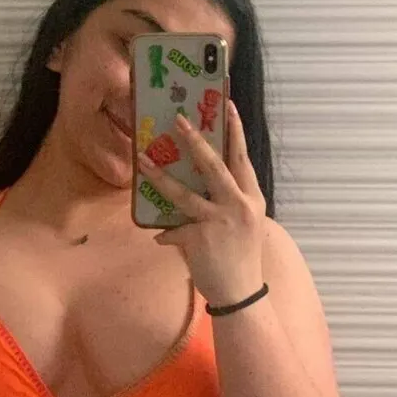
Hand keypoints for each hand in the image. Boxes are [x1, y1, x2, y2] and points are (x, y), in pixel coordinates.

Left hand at [137, 99, 266, 307]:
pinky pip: (174, 229)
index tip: (227, 104)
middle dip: (195, 140)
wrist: (240, 292)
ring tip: (144, 161)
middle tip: (179, 119)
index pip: (242, 158)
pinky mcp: (199, 238)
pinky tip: (161, 238)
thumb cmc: (240, 258)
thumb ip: (225, 205)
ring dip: (161, 176)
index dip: (235, 130)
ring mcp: (218, 221)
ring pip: (183, 193)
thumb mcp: (243, 226)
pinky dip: (167, 235)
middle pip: (214, 165)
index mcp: (252, 198)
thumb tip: (200, 189)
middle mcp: (238, 205)